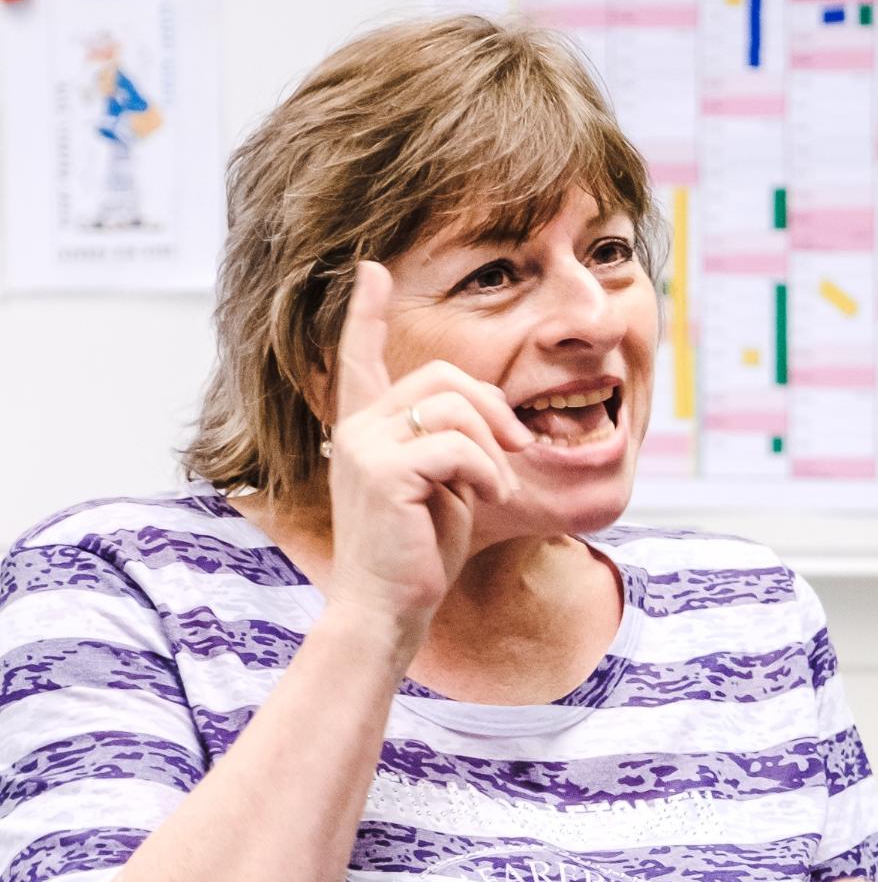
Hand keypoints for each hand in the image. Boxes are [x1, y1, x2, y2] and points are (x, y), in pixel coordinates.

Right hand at [324, 262, 534, 635]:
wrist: (388, 610)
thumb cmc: (419, 554)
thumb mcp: (444, 486)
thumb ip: (453, 441)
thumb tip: (496, 417)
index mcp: (366, 429)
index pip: (360, 359)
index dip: (366, 315)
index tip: (371, 271)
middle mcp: (355, 429)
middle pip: (443, 378)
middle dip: (494, 409)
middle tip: (517, 448)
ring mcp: (362, 446)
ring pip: (456, 408)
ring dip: (495, 451)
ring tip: (496, 489)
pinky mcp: (382, 471)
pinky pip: (457, 446)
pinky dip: (488, 472)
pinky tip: (489, 499)